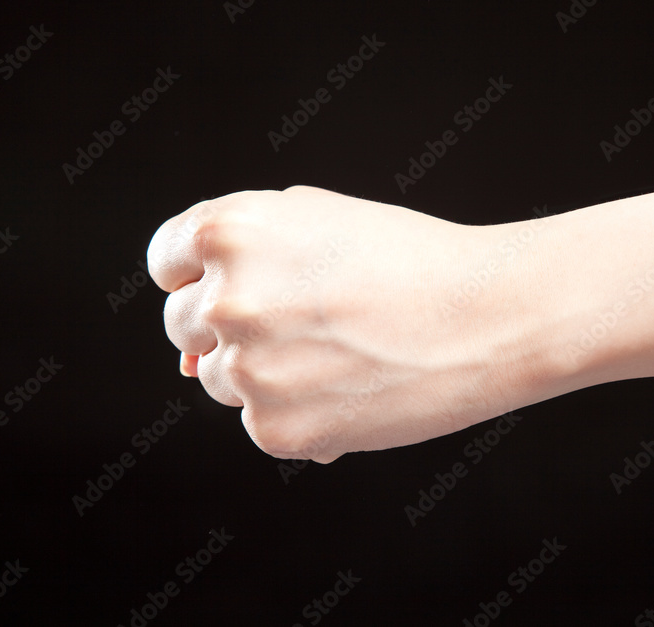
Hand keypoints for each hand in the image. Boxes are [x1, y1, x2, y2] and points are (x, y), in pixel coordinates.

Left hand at [146, 186, 535, 462]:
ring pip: (220, 380)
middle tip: (301, 323)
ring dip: (262, 372)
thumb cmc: (410, 259)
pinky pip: (259, 424)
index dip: (198, 274)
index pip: (165, 262)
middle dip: (229, 326)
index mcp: (229, 232)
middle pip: (182, 327)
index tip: (239, 286)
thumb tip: (191, 353)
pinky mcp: (276, 429)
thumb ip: (239, 260)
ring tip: (337, 353)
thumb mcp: (315, 223)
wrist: (488, 314)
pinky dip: (296, 414)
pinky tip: (351, 388)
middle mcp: (226, 299)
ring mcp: (248, 369)